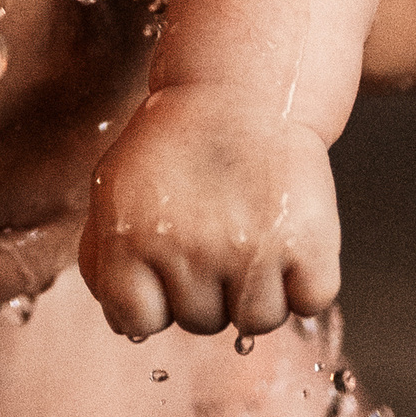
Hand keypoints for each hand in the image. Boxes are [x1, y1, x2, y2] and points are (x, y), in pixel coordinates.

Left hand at [77, 83, 340, 337]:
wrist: (241, 93)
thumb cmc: (173, 149)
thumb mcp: (115, 191)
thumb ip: (106, 257)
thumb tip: (125, 321)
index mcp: (129, 240)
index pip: (135, 323)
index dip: (151, 304)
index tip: (162, 276)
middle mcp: (188, 251)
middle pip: (200, 323)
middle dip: (205, 291)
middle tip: (213, 236)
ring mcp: (250, 251)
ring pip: (256, 322)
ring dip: (256, 292)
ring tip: (249, 239)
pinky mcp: (308, 246)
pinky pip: (310, 303)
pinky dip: (305, 283)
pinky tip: (288, 242)